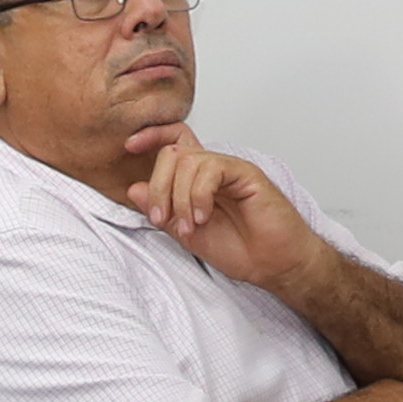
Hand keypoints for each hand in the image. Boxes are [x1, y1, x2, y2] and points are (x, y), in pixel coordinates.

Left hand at [121, 132, 313, 294]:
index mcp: (197, 181)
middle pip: (172, 153)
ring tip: (190, 227)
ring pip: (188, 162)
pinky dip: (199, 195)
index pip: (173, 143)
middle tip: (161, 218)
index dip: (151, 136)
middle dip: (158, 186)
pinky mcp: (245, 173)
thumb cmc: (240, 250)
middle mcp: (212, 171)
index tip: (129, 146)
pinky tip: (204, 217)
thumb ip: (164, 212)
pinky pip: (211, 169)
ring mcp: (229, 170)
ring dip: (179, 198)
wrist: (273, 264)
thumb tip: (135, 189)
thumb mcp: (188, 234)